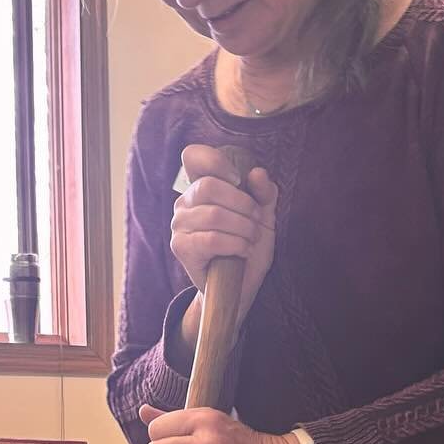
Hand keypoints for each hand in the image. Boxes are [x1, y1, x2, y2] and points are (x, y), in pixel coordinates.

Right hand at [171, 143, 277, 327]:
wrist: (241, 286)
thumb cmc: (248, 246)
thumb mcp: (263, 217)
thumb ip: (264, 194)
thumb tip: (257, 173)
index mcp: (200, 187)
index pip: (193, 156)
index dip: (216, 161)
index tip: (239, 180)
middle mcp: (184, 203)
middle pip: (208, 186)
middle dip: (242, 203)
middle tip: (255, 220)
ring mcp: (178, 225)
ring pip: (213, 215)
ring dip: (243, 228)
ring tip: (251, 239)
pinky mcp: (181, 248)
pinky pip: (211, 239)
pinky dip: (235, 244)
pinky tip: (243, 251)